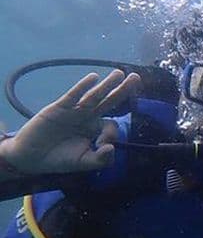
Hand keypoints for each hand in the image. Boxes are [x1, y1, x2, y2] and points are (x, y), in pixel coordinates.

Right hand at [1, 70, 139, 174]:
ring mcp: (74, 111)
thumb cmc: (59, 159)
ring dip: (107, 85)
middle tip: (135, 77)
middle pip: (109, 101)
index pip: (111, 124)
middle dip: (122, 90)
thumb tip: (113, 148)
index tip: (102, 145)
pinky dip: (82, 86)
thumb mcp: (83, 163)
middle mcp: (87, 117)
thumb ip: (100, 159)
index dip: (112, 133)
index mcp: (95, 129)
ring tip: (119, 74)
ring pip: (94, 96)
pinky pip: (73, 95)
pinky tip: (93, 78)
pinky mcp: (59, 108)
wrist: (31, 157)